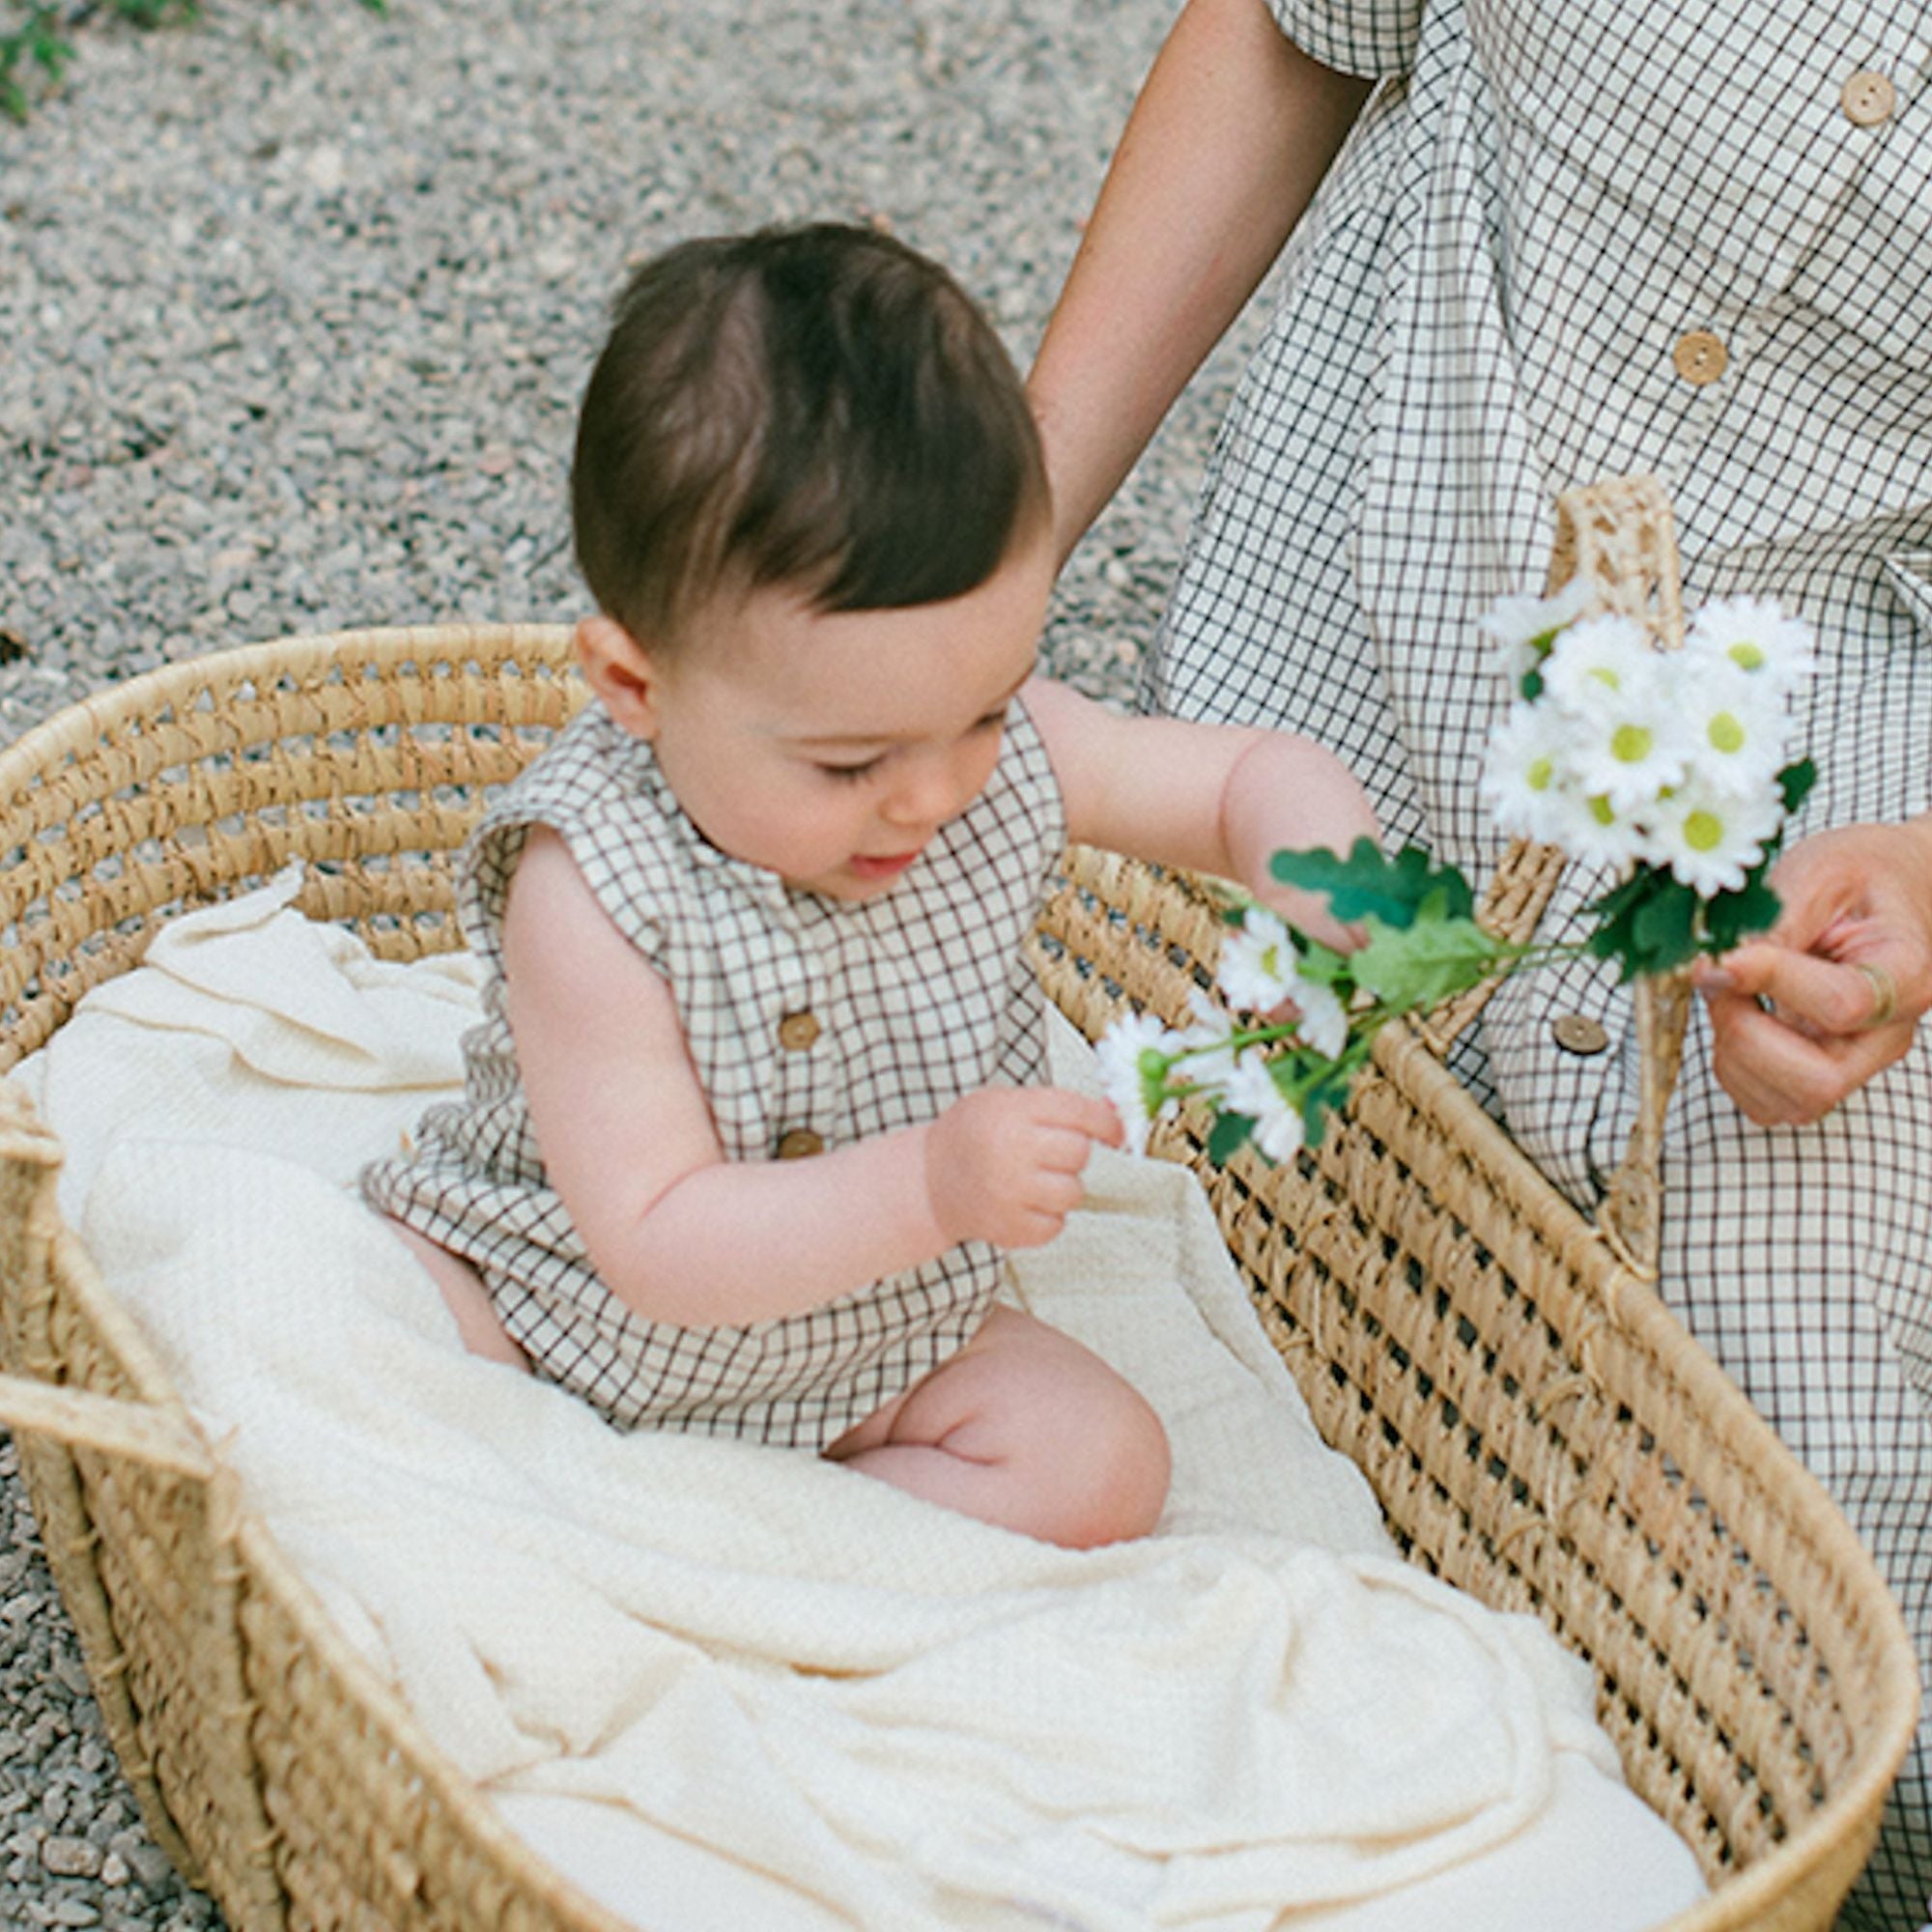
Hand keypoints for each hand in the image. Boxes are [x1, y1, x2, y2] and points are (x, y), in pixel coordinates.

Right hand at [925, 1087, 1123, 1249]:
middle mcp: (1011, 1151)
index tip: (1115, 1133)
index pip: (1077, 1112)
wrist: (929, 1181)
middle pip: (1079, 1153)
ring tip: (1036, 1181)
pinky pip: (1056, 1225)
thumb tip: (1115, 1115)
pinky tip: (1025, 1204)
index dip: (1106, 1123)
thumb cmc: (976, 1135)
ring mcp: (1009, 1193)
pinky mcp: (1009, 1228)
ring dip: (1062, 1187)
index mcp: (1012, 1112)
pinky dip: (1047, 1217)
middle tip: (1050, 1155)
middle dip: (1072, 1154)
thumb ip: (1057, 1106)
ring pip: (1073, 1192)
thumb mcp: (1007, 1103)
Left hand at [1692, 819, 1931, 1124]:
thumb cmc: (1858, 876)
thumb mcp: (1818, 874)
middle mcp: (1887, 1033)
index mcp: (1906, 975)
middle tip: (1720, 981)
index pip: (1842, 1005)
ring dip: (1733, 1052)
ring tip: (1730, 992)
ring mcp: (1855, 1061)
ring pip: (1790, 1103)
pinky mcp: (1818, 1075)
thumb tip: (1718, 971)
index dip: (1771, 983)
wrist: (1883, 885)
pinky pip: (1766, 1104)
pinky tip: (1736, 1015)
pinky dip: (1732, 1066)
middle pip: (1819, 1082)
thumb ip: (1772, 925)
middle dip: (1745, 1035)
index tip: (1726, 955)